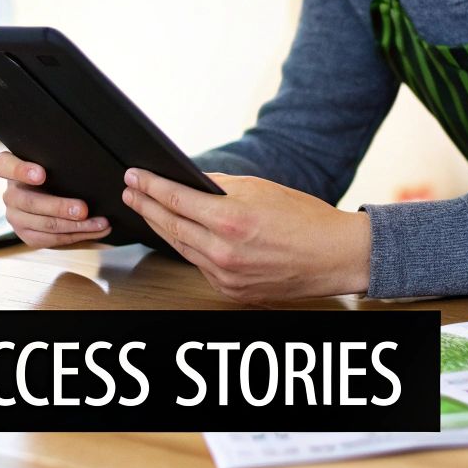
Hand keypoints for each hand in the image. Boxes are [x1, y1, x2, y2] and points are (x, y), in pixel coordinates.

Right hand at [0, 151, 110, 248]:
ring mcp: (15, 217)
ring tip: (100, 223)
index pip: (2, 166)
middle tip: (83, 209)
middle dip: (59, 207)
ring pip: (44, 225)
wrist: (47, 194)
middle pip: (29, 202)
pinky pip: (52, 239)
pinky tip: (96, 230)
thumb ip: (57, 159)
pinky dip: (78, 236)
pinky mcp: (27, 235)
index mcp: (8, 168)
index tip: (42, 174)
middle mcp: (9, 194)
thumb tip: (85, 161)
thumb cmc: (53, 171)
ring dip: (76, 226)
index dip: (21, 170)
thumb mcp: (50, 160)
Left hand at [120, 169, 370, 302]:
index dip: (150, 186)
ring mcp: (226, 277)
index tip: (134, 176)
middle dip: (145, 206)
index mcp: (231, 221)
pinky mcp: (232, 292)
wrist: (337, 256)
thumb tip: (189, 181)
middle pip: (170, 226)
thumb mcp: (261, 189)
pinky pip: (200, 266)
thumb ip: (220, 186)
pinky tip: (179, 234)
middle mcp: (224, 253)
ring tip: (147, 209)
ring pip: (181, 248)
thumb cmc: (307, 220)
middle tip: (130, 191)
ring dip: (161, 227)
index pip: (175, 200)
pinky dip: (188, 248)